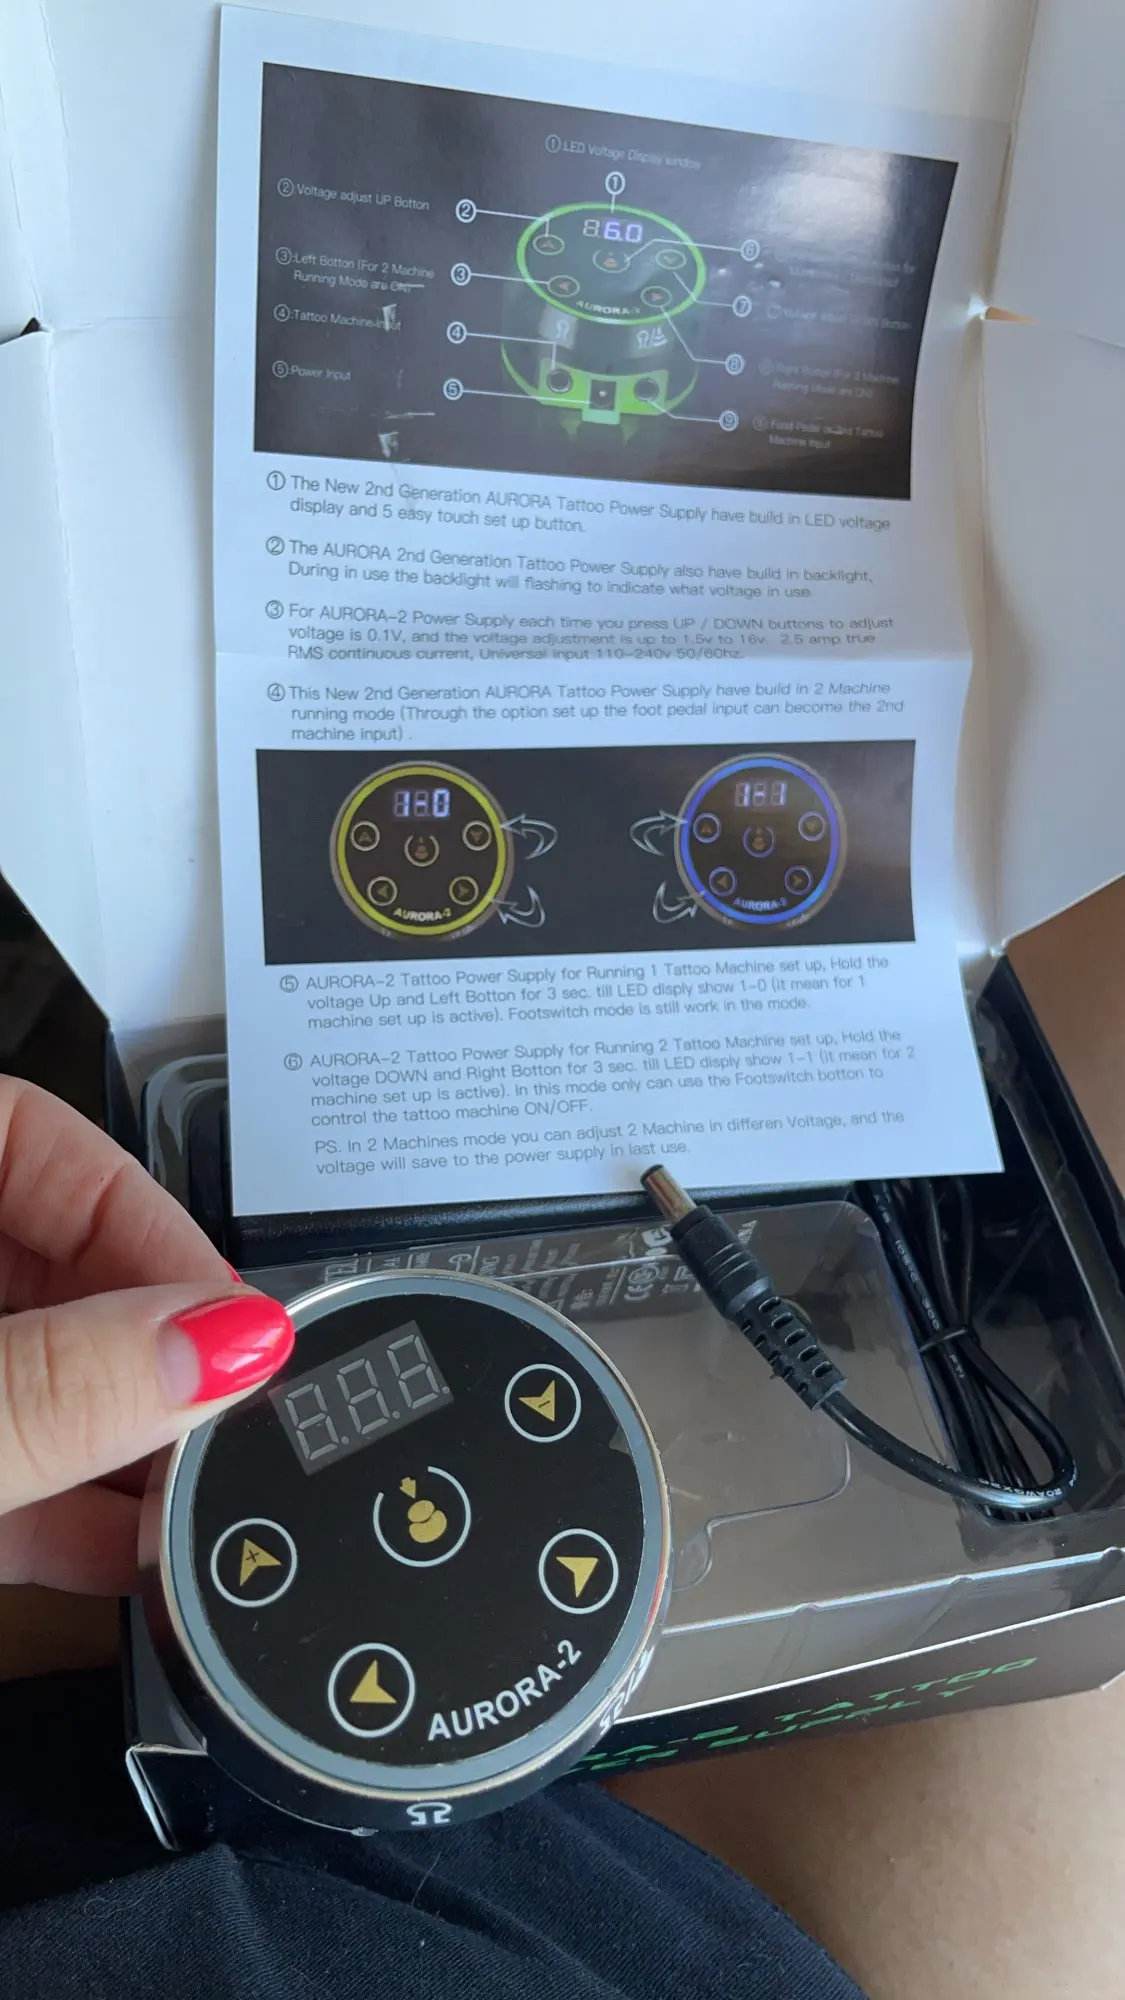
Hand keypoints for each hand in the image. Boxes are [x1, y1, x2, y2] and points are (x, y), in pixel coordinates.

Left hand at [0, 1078, 292, 1593]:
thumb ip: (56, 1385)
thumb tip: (223, 1345)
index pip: (37, 1140)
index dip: (148, 1223)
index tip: (231, 1324)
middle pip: (56, 1268)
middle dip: (153, 1348)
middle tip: (235, 1418)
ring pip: (36, 1376)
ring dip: (123, 1444)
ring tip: (207, 1496)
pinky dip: (63, 1508)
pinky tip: (135, 1556)